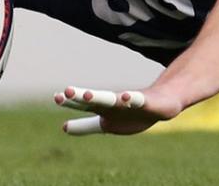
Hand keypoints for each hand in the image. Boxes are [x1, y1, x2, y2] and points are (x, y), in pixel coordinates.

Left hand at [53, 85, 183, 135]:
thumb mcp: (106, 123)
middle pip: (93, 100)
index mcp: (103, 110)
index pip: (83, 106)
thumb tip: (63, 128)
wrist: (162, 104)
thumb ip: (86, 126)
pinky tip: (125, 97)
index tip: (56, 97)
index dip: (70, 103)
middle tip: (67, 91)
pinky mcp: (145, 101)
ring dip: (99, 97)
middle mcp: (112, 104)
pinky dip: (130, 99)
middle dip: (80, 97)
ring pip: (111, 99)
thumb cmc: (131, 115)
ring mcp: (127, 102)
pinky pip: (137, 100)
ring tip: (87, 95)